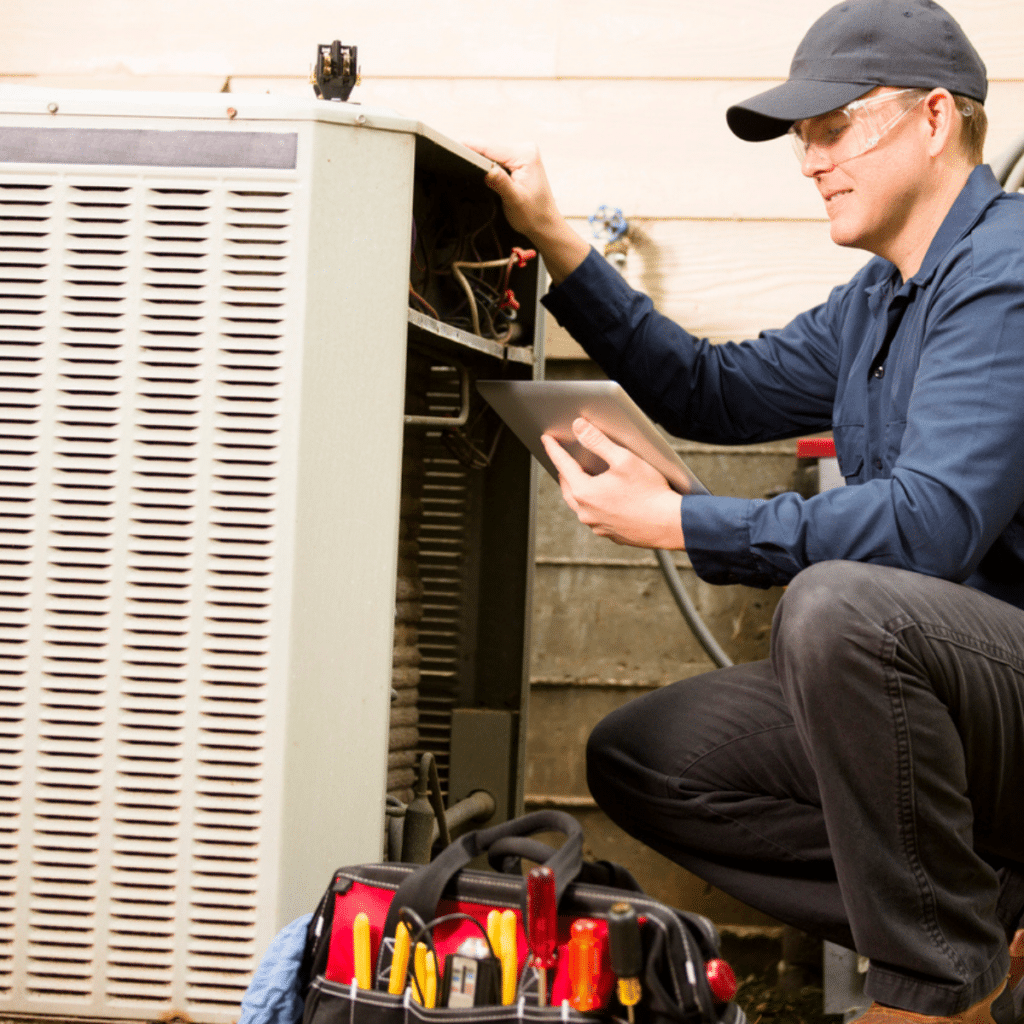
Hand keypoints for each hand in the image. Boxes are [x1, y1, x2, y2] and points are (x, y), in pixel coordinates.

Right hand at [463, 141, 589, 283]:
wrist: (545, 225)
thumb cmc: (534, 215)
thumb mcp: (514, 200)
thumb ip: (500, 182)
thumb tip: (486, 169)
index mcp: (525, 155)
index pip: (491, 148)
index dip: (470, 148)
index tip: (451, 147)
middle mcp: (525, 149)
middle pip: (490, 148)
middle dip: (475, 157)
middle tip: (456, 164)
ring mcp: (522, 154)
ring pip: (492, 154)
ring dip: (481, 163)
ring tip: (468, 169)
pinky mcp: (519, 161)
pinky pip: (497, 159)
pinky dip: (488, 166)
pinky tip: (482, 174)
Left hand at [541, 418, 685, 548]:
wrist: (670, 524)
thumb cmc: (650, 492)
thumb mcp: (623, 459)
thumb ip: (597, 441)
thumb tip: (578, 427)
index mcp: (584, 492)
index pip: (562, 464)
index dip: (554, 448)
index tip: (546, 439)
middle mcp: (585, 512)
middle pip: (567, 486)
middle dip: (564, 470)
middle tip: (562, 459)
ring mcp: (596, 525)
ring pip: (579, 504)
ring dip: (577, 489)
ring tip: (579, 478)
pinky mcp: (610, 533)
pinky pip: (594, 516)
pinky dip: (593, 504)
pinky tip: (602, 498)